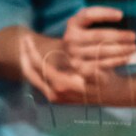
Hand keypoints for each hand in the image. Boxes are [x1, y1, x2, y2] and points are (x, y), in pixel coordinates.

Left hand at [17, 28, 134, 105]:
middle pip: (30, 72)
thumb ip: (91, 73)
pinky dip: (34, 69)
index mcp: (63, 86)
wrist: (112, 95)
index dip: (31, 51)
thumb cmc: (106, 81)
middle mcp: (55, 93)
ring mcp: (55, 96)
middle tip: (22, 40)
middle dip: (24, 55)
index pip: (39, 66)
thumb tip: (78, 65)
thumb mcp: (102, 75)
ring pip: (33, 78)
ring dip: (28, 61)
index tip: (27, 38)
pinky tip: (36, 58)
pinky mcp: (57, 96)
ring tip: (26, 47)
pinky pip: (39, 81)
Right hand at [61, 5, 135, 73]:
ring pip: (102, 50)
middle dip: (119, 36)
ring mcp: (74, 55)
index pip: (89, 15)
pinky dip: (117, 60)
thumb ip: (101, 18)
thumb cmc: (89, 39)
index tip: (121, 15)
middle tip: (133, 36)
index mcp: (73, 23)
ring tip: (133, 47)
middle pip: (98, 35)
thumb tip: (122, 17)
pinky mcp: (81, 68)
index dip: (105, 13)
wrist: (77, 61)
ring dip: (121, 49)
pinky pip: (103, 64)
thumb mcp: (90, 26)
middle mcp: (70, 38)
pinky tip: (127, 57)